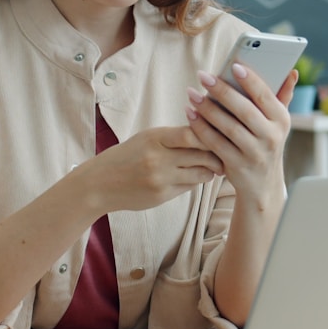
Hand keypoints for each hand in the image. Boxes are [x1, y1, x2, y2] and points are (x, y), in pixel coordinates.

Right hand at [74, 126, 221, 212]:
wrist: (100, 183)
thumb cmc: (127, 156)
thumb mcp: (147, 139)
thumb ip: (174, 137)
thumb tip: (207, 133)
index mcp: (154, 138)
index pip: (191, 133)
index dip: (210, 133)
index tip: (220, 133)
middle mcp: (158, 158)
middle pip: (201, 154)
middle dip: (218, 153)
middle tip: (227, 151)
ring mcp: (160, 179)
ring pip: (200, 173)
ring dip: (211, 169)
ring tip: (216, 165)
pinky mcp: (162, 195)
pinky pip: (189, 187)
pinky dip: (197, 180)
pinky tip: (198, 176)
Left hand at [185, 65, 294, 199]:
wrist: (262, 185)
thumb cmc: (266, 142)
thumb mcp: (278, 122)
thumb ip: (282, 95)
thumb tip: (292, 70)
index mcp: (282, 120)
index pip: (266, 96)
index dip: (251, 80)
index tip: (234, 65)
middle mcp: (271, 137)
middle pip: (244, 110)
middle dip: (223, 91)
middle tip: (204, 76)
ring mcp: (254, 153)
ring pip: (228, 127)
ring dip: (207, 109)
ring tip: (192, 93)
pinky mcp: (237, 166)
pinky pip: (215, 143)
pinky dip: (201, 128)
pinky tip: (190, 113)